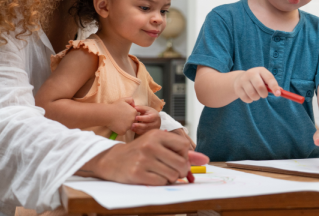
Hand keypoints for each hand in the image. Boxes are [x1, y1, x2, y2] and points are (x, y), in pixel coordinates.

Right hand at [77, 130, 208, 184]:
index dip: (185, 156)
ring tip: (160, 173)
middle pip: (181, 163)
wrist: (112, 160)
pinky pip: (161, 183)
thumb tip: (205, 159)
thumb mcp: (158, 145)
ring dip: (170, 178)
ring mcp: (144, 159)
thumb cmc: (139, 152)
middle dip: (181, 171)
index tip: (177, 158)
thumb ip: (182, 151)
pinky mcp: (137, 174)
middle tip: (173, 171)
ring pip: (172, 175)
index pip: (184, 146)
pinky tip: (152, 177)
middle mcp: (151, 145)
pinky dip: (160, 183)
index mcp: (157, 135)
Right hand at [107, 97, 137, 134]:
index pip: (134, 115)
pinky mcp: (123, 131)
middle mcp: (133, 119)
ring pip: (127, 127)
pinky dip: (119, 130)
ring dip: (123, 125)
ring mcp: (128, 126)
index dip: (128, 115)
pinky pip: (123, 132)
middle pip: (132, 122)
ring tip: (117, 121)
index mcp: (134, 112)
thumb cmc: (115, 106)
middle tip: (119, 118)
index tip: (122, 114)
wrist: (107, 114)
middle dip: (127, 121)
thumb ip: (131, 100)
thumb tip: (134, 105)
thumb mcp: (123, 99)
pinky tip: (115, 125)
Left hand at [132, 105, 160, 134]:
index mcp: (155, 116)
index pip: (148, 118)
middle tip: (132, 125)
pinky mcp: (150, 132)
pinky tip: (132, 129)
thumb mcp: (146, 109)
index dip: (142, 118)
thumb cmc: (149, 112)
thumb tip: (133, 107)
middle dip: (139, 125)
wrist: (156, 119)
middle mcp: (156, 124)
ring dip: (137, 129)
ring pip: (145, 130)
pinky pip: (143, 133)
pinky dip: (137, 131)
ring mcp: (153, 129)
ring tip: (131, 127)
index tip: (135, 118)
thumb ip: (140, 108)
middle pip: (147, 126)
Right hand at [232, 67, 280, 102]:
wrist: (240, 78)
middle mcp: (251, 73)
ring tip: (256, 94)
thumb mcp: (265, 79)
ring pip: (253, 94)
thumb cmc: (257, 80)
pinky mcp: (237, 87)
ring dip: (256, 98)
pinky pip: (246, 99)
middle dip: (264, 94)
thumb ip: (272, 85)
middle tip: (263, 95)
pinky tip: (249, 95)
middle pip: (260, 87)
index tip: (278, 94)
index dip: (274, 87)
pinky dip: (250, 100)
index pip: (269, 78)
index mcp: (260, 70)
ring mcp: (243, 80)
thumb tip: (280, 91)